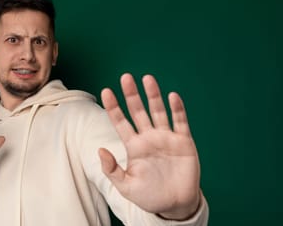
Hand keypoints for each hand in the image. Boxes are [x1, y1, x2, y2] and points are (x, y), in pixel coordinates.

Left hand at [98, 74, 200, 219]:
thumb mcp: (125, 186)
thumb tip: (99, 150)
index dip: (113, 107)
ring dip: (153, 95)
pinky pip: (180, 122)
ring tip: (147, 78)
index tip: (105, 91)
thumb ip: (111, 169)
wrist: (175, 206)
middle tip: (125, 77)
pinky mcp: (183, 142)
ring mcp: (166, 138)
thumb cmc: (148, 196)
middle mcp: (148, 137)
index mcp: (133, 146)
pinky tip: (172, 96)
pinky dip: (177, 109)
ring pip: (158, 111)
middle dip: (132, 94)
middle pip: (138, 111)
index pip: (120, 122)